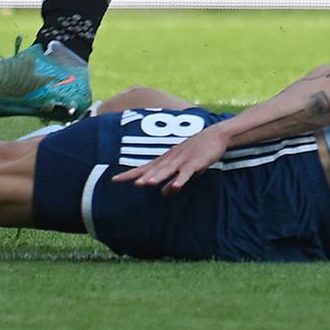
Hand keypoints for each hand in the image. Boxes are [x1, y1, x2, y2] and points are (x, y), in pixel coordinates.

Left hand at [113, 122, 230, 192]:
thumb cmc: (197, 153)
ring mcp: (182, 161)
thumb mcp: (184, 169)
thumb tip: (164, 193)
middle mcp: (170, 160)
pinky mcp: (194, 163)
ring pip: (166, 170)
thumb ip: (173, 181)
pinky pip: (187, 173)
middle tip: (120, 180)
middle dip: (137, 176)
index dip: (130, 174)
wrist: (214, 135)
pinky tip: (176, 187)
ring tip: (144, 184)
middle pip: (151, 169)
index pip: (144, 168)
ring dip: (156, 177)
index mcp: (165, 161)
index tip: (114, 179)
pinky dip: (181, 180)